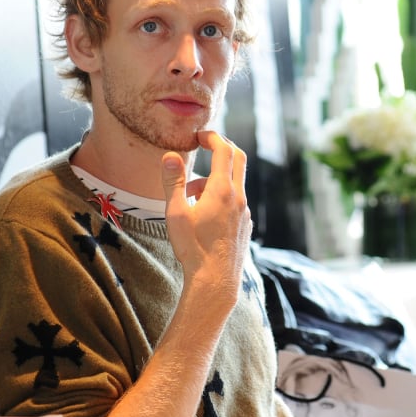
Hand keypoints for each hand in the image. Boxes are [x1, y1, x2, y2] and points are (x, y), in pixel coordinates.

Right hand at [161, 131, 251, 311]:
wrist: (215, 281)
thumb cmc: (193, 248)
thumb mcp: (176, 213)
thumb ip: (173, 182)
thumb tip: (170, 155)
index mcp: (222, 190)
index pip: (224, 149)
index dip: (212, 137)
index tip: (200, 135)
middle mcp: (239, 198)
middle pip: (239, 159)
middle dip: (222, 147)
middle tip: (206, 145)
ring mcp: (245, 213)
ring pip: (234, 184)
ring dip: (214, 179)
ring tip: (190, 196)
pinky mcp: (245, 226)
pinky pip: (236, 202)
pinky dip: (221, 197)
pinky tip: (204, 215)